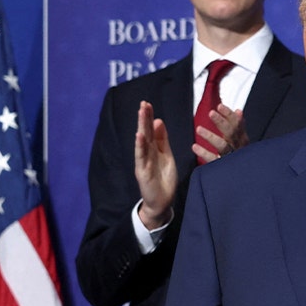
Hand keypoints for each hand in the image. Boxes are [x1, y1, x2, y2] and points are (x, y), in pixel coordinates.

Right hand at [134, 100, 176, 229]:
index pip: (151, 130)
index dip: (149, 118)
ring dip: (141, 127)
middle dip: (144, 118)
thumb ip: (162, 140)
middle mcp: (147, 153)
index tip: (148, 104)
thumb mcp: (166, 156)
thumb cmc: (164, 179)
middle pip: (145, 132)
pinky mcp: (143, 171)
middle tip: (144, 103)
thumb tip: (158, 121)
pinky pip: (141, 157)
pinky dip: (140, 146)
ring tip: (141, 114)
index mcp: (154, 149)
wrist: (162, 201)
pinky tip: (139, 135)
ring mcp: (143, 162)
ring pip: (142, 142)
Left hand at [191, 103, 249, 162]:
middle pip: (231, 133)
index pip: (237, 124)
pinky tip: (195, 147)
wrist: (241, 178)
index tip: (220, 106)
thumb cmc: (239, 155)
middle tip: (211, 113)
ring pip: (222, 146)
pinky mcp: (222, 167)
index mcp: (242, 139)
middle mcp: (238, 147)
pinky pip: (213, 160)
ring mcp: (230, 157)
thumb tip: (239, 111)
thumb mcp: (240, 140)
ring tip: (199, 129)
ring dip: (210, 136)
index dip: (229, 115)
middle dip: (221, 122)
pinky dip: (204, 153)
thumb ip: (238, 126)